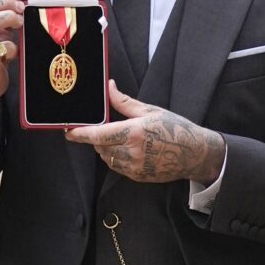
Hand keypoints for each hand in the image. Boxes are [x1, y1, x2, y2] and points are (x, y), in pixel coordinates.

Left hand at [68, 84, 224, 184]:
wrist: (195, 154)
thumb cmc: (175, 128)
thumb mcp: (150, 111)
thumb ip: (124, 102)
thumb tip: (109, 88)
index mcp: (133, 132)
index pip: (98, 135)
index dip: (80, 134)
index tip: (69, 132)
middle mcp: (132, 152)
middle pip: (100, 147)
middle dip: (97, 139)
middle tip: (104, 130)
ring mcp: (135, 167)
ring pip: (108, 159)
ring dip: (106, 149)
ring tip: (120, 139)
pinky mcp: (138, 177)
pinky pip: (118, 168)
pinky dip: (116, 159)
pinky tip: (128, 150)